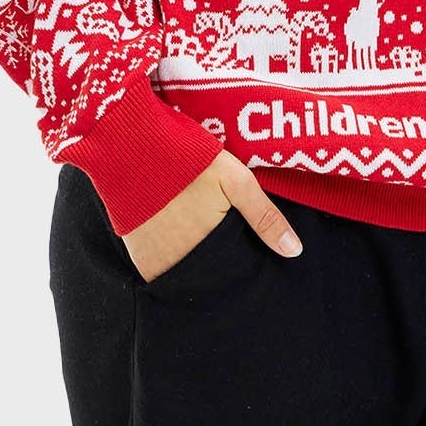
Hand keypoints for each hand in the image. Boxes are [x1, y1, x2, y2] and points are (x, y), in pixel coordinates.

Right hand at [122, 152, 303, 282]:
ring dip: (192, 264)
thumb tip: (294, 252)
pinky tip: (174, 235)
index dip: (239, 269)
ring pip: (182, 276)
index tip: (243, 258)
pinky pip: (158, 269)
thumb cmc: (189, 160)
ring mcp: (155, 263)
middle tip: (217, 243)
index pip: (231, 276)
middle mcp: (180, 266)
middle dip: (217, 270)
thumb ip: (265, 217)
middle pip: (207, 278)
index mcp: (209, 251)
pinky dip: (168, 259)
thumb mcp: (235, 180)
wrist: (132, 146)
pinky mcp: (136, 256)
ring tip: (197, 238)